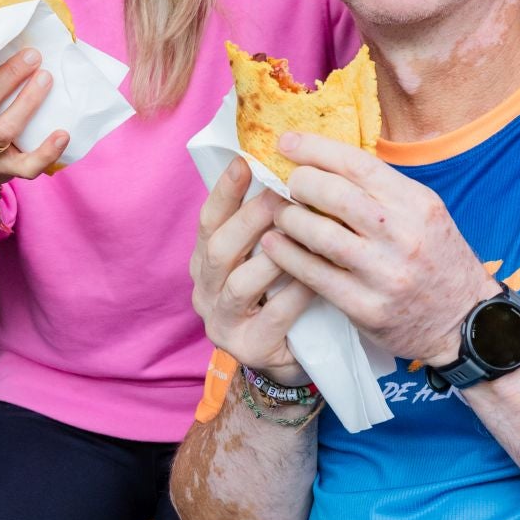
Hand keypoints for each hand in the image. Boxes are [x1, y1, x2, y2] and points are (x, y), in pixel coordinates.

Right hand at [190, 159, 314, 385]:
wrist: (290, 359)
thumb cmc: (281, 295)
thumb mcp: (266, 256)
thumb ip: (266, 224)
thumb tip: (287, 168)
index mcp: (204, 263)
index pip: (208, 221)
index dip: (224, 191)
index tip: (245, 161)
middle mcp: (205, 291)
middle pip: (218, 249)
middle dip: (250, 219)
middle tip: (282, 194)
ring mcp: (223, 323)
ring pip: (240, 283)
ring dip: (272, 255)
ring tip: (300, 233)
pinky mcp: (249, 349)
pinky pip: (272, 317)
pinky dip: (294, 293)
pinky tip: (315, 275)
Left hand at [260, 133, 499, 367]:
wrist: (463, 322)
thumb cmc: (436, 259)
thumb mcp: (424, 215)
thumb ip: (383, 191)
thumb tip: (326, 161)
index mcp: (417, 203)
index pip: (358, 164)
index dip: (315, 148)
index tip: (285, 142)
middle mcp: (403, 235)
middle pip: (335, 195)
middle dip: (299, 182)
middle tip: (284, 183)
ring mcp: (385, 273)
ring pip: (320, 235)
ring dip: (289, 218)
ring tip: (279, 214)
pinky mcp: (367, 307)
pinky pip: (315, 276)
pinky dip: (287, 256)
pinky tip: (274, 245)